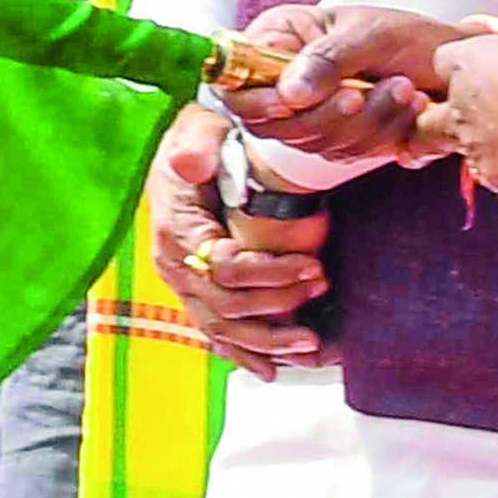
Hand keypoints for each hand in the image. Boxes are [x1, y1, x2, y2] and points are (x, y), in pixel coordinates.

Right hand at [151, 103, 326, 369]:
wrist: (184, 147)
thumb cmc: (200, 137)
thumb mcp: (196, 129)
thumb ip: (195, 144)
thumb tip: (191, 163)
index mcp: (175, 229)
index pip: (223, 267)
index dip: (271, 273)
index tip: (316, 266)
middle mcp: (173, 264)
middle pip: (226, 305)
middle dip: (279, 305)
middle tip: (323, 289)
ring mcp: (182, 283)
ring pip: (222, 328)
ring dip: (268, 341)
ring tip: (311, 346)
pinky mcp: (194, 292)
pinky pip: (215, 332)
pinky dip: (244, 353)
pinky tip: (273, 369)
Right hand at [222, 4, 455, 167]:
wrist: (453, 65)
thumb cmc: (410, 36)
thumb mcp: (369, 34)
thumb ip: (326, 60)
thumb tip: (289, 93)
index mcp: (279, 37)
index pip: (236, 77)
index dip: (258, 96)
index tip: (293, 101)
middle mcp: (284, 77)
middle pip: (269, 119)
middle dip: (325, 113)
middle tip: (364, 92)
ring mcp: (307, 112)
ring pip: (309, 140)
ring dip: (362, 123)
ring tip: (404, 91)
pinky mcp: (334, 138)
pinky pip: (341, 153)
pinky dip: (377, 136)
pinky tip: (406, 110)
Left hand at [413, 0, 497, 215]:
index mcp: (468, 65)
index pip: (443, 62)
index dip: (460, 65)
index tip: (481, 67)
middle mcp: (463, 112)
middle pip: (429, 122)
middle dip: (438, 124)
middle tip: (458, 125)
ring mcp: (482, 154)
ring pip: (470, 160)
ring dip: (493, 155)